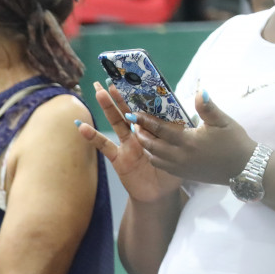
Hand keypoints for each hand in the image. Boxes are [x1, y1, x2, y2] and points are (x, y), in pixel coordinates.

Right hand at [77, 81, 182, 203]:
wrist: (161, 194)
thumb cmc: (173, 171)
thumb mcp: (181, 148)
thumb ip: (182, 130)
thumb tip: (193, 110)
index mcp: (154, 130)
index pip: (147, 108)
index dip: (141, 95)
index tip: (136, 79)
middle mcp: (139, 134)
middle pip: (128, 111)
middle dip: (119, 96)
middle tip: (110, 79)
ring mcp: (127, 145)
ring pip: (116, 122)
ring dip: (108, 107)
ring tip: (99, 92)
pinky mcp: (118, 157)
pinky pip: (104, 146)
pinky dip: (93, 137)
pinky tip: (82, 127)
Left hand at [127, 89, 258, 186]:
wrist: (243, 168)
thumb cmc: (234, 142)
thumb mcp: (222, 121)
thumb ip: (207, 107)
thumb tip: (199, 91)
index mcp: (188, 141)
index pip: (160, 129)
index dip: (145, 121)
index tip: (134, 114)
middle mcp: (180, 156)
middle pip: (151, 145)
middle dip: (140, 134)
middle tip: (133, 123)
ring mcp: (180, 167)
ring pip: (154, 157)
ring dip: (145, 146)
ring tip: (141, 135)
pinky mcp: (183, 174)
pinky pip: (161, 166)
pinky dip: (153, 157)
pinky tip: (153, 149)